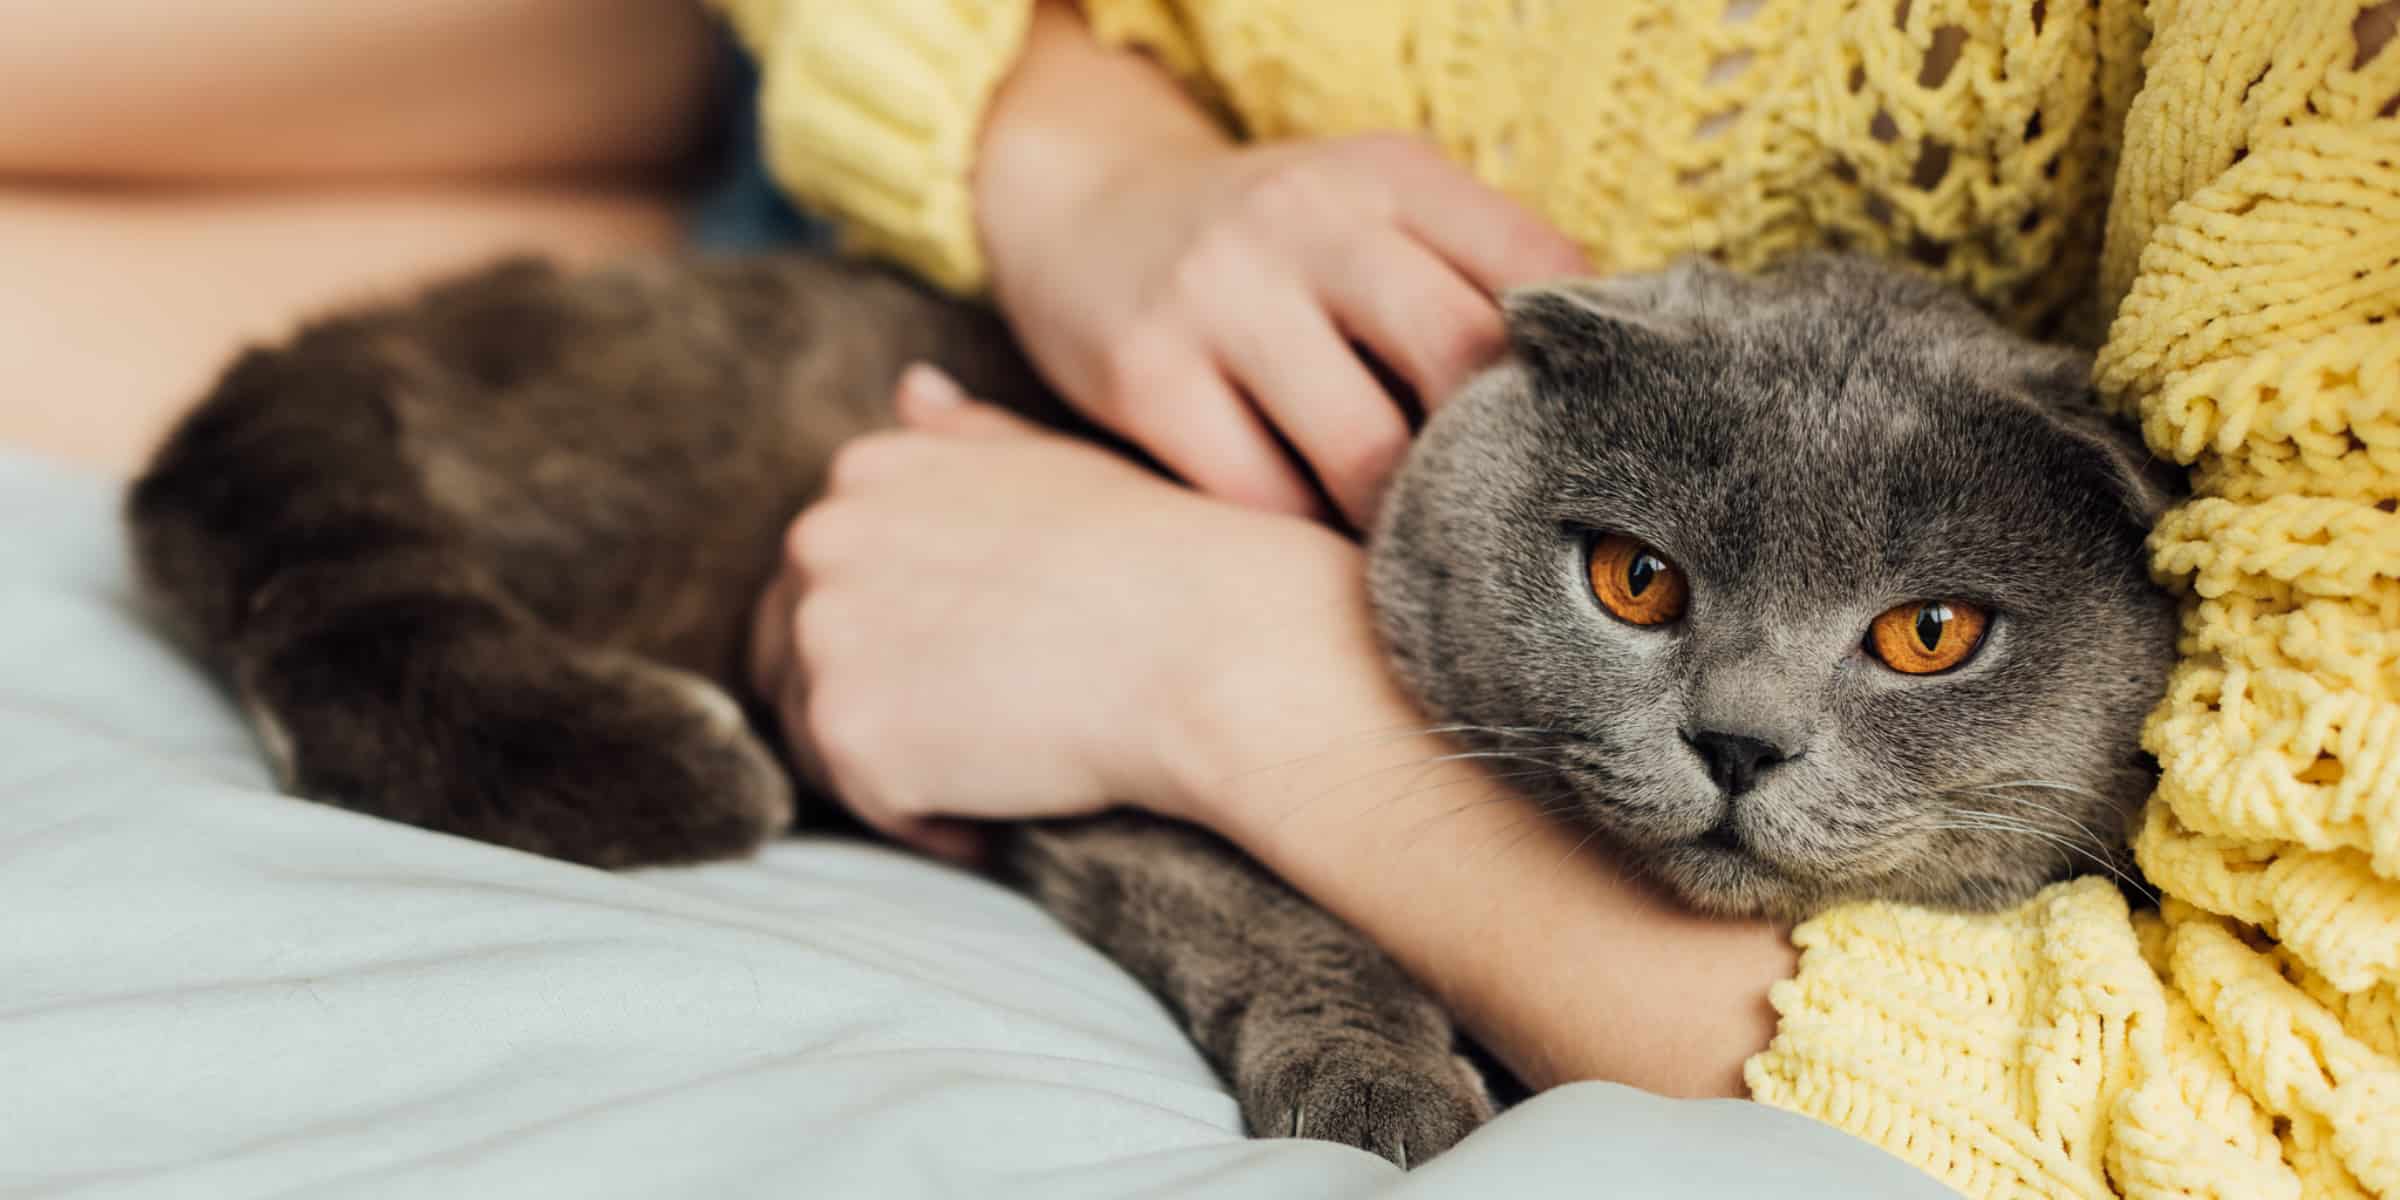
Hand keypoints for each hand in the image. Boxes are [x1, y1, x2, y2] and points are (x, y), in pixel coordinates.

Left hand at [749, 367, 1378, 857]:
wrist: (1211, 645)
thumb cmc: (1161, 558)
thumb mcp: (1051, 463)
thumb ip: (963, 436)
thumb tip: (910, 389)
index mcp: (866, 470)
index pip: (823, 574)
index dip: (892, 631)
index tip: (970, 664)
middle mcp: (820, 540)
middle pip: (796, 653)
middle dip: (877, 698)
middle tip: (979, 733)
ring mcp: (827, 638)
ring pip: (820, 733)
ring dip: (897, 762)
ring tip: (998, 771)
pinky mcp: (851, 735)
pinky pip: (867, 805)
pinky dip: (927, 825)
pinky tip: (1000, 817)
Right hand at [974, 3, 1585, 528]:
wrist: (1082, 211)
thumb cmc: (1274, 247)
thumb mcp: (1376, 214)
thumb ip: (1477, 280)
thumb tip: (1607, 411)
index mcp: (1396, 173)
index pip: (1538, 274)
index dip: (1580, 377)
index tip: (1599, 453)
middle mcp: (1310, 218)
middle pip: (1459, 358)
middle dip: (1501, 459)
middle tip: (1521, 528)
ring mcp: (1220, 295)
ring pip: (1364, 452)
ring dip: (1408, 524)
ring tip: (1432, 559)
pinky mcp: (1147, 375)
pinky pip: (1261, 500)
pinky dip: (1307, 540)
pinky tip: (1324, 545)